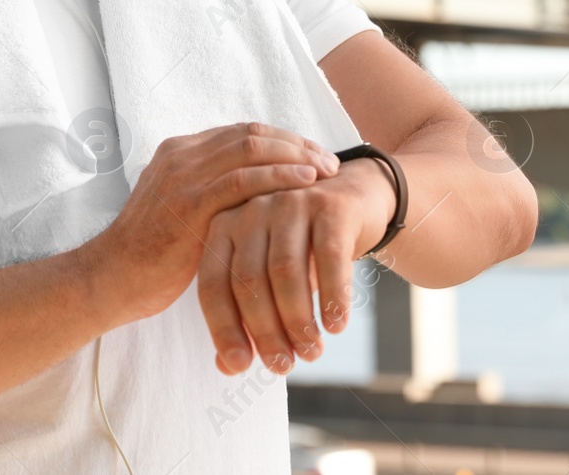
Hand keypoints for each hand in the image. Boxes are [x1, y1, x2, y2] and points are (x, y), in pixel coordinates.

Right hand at [82, 123, 339, 324]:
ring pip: (251, 148)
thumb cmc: (152, 254)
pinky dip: (279, 176)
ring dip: (296, 156)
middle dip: (297, 143)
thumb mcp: (183, 210)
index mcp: (180, 151)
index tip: (314, 155)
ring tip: (327, 170)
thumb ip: (212, 192)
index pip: (243, 132)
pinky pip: (243, 180)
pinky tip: (306, 183)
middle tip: (330, 160)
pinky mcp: (189, 203)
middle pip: (252, 134)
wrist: (112, 279)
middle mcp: (181, 154)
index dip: (283, 140)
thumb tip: (256, 193)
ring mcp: (183, 176)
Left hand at [196, 157, 397, 375]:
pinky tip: (336, 326)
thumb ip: (245, 317)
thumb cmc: (304, 249)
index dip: (223, 329)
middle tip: (283, 366)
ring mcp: (291, 202)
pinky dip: (333, 297)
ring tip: (311, 352)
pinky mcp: (331, 205)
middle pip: (249, 280)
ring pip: (285, 271)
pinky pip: (329, 258)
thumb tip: (228, 366)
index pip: (212, 283)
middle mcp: (252, 209)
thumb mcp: (271, 281)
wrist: (356, 201)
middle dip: (265, 331)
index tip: (240, 366)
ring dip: (298, 321)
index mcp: (225, 226)